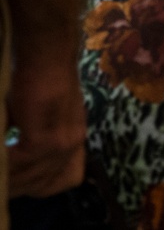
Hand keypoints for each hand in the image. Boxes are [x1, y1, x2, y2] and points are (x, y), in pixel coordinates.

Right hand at [6, 58, 86, 197]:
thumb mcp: (44, 117)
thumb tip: (12, 161)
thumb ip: (37, 140)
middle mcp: (74, 145)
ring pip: (28, 177)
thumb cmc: (40, 82)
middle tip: (1, 182)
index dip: (39, 185)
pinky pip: (19, 163)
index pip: (67, 178)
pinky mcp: (44, 138)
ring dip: (6, 176)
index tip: (17, 183)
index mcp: (76, 140)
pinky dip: (3, 163)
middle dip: (15, 185)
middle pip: (42, 183)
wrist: (48, 57)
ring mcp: (62, 143)